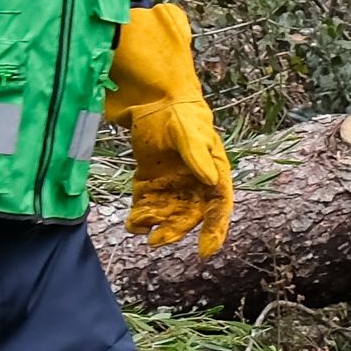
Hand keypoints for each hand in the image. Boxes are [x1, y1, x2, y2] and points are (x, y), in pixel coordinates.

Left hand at [104, 5, 234, 253]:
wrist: (154, 98)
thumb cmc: (180, 113)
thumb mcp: (189, 132)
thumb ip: (198, 156)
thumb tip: (211, 182)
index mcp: (213, 172)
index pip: (219, 207)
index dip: (215, 231)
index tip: (205, 252)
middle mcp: (194, 183)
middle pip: (189, 216)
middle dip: (175, 231)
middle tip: (157, 240)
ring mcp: (172, 184)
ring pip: (167, 214)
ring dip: (155, 225)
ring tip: (139, 227)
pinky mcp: (150, 181)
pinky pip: (148, 205)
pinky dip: (140, 216)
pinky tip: (131, 222)